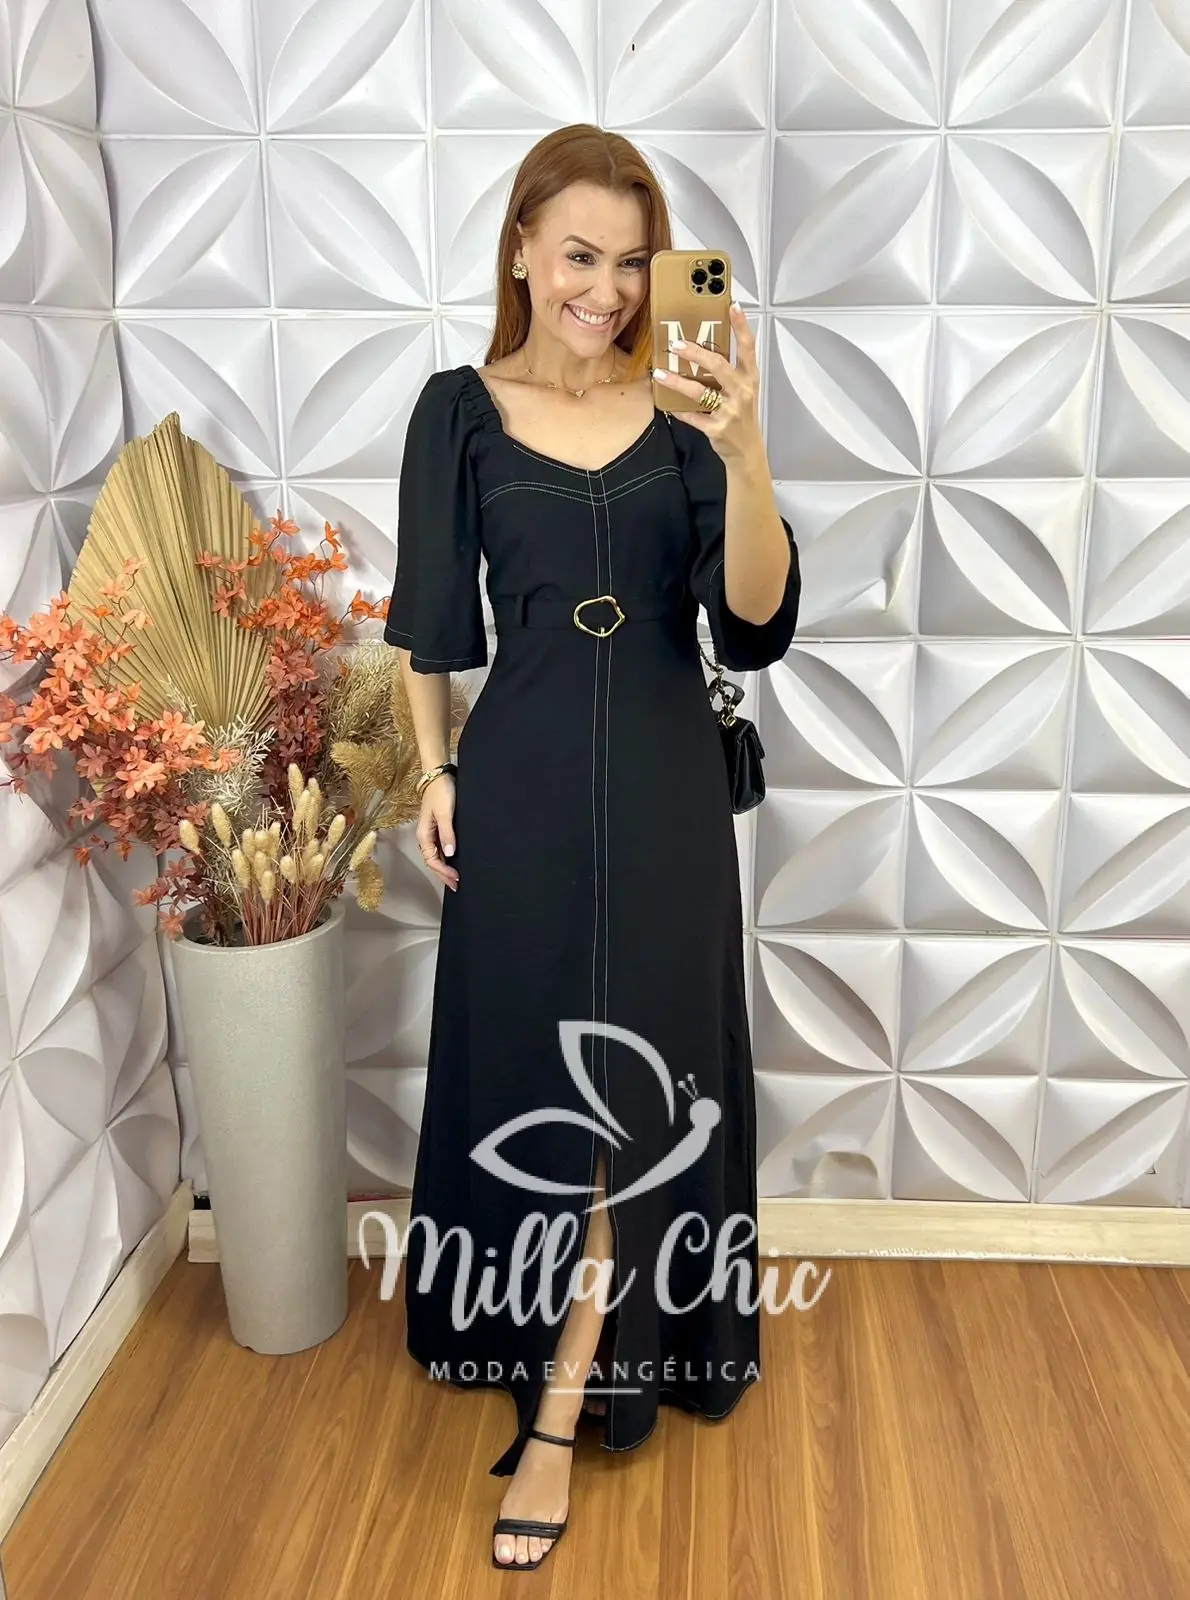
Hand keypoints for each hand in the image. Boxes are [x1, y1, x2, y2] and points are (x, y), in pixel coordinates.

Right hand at [417, 778, 458, 890]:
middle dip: (443, 874)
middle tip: (457, 885)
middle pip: (433, 861)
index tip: (456, 878)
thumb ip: (447, 834)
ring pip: (436, 856)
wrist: (439, 775)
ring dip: (445, 868)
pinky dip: (446, 858)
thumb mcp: (445, 813)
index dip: (443, 871)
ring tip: (456, 879)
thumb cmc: (441, 793)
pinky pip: (440, 848)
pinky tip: (454, 862)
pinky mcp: (438, 828)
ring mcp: (431, 833)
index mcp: (424, 835)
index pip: (432, 860)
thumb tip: (450, 854)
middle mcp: (425, 836)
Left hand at [653, 303, 763, 464]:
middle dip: (696, 353)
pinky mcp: (717, 429)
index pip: (748, 348)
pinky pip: (692, 416)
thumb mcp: (743, 392)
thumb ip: (730, 374)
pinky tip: (666, 404)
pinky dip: (678, 410)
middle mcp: (742, 392)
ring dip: (676, 382)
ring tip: (659, 373)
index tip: (732, 306)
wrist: (747, 451)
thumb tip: (703, 352)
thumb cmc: (742, 417)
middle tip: (676, 343)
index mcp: (750, 379)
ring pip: (700, 392)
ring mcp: (730, 411)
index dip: (741, 326)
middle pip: (719, 366)